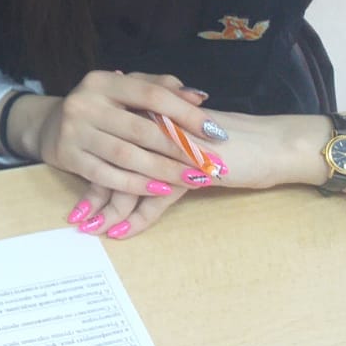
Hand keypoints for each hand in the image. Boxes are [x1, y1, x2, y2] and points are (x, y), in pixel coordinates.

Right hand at [26, 71, 214, 194]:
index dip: (186, 114)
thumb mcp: (123, 89)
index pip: (151, 94)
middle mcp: (84, 103)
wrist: (50, 126)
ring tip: (194, 180)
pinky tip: (161, 190)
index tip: (216, 132)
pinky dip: (137, 185)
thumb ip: (159, 87)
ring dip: (164, 170)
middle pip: (141, 129)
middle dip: (180, 149)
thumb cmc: (100, 107)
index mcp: (102, 81)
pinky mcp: (67, 157)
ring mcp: (73, 131)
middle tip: (211, 164)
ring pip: (126, 156)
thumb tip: (198, 98)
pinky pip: (107, 176)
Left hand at [66, 110, 328, 239]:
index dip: (92, 164)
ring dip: (107, 208)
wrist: (271, 143)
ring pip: (128, 181)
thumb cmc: (228, 142)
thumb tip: (129, 159)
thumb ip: (158, 140)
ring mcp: (171, 149)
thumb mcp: (187, 139)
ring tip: (88, 228)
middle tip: (74, 217)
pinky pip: (155, 199)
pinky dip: (136, 218)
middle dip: (93, 192)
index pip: (112, 140)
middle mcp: (156, 126)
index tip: (74, 184)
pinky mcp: (188, 171)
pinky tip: (119, 233)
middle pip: (113, 162)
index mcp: (153, 112)